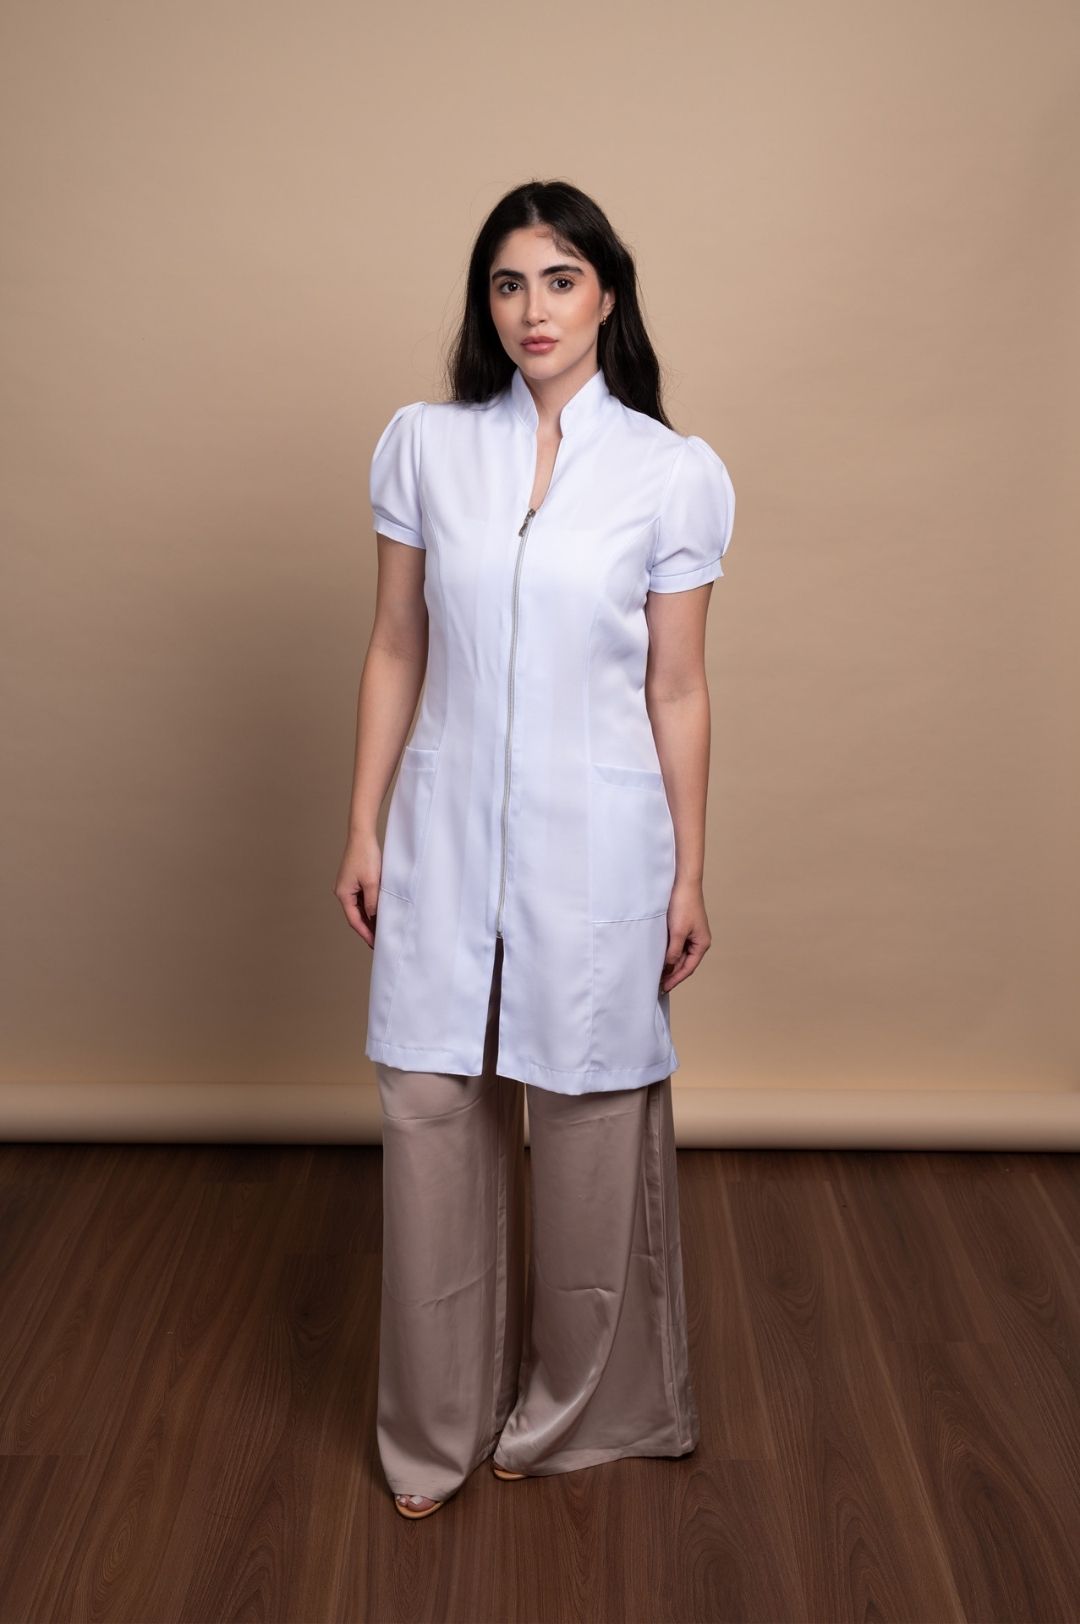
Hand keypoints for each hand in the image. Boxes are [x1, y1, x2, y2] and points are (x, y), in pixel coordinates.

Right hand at [333, 831, 382, 947]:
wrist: (362, 836)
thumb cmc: (366, 856)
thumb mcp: (372, 882)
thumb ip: (373, 902)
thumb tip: (373, 918)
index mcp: (343, 894)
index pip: (354, 920)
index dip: (365, 933)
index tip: (374, 944)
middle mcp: (342, 892)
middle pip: (355, 916)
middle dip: (366, 929)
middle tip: (379, 942)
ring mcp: (347, 887)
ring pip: (358, 908)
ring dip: (368, 919)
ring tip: (380, 931)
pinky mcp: (353, 881)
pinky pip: (360, 900)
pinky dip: (368, 908)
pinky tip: (378, 914)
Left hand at [660, 880, 710, 992]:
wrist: (683, 883)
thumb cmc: (683, 905)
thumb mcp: (678, 932)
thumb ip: (674, 952)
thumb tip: (669, 967)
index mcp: (702, 943)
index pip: (688, 968)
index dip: (676, 979)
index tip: (664, 988)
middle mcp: (699, 940)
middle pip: (685, 963)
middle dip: (672, 974)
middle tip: (657, 984)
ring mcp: (691, 934)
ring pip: (680, 955)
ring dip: (669, 964)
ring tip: (657, 974)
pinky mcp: (683, 927)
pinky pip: (676, 945)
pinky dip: (668, 953)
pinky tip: (659, 957)